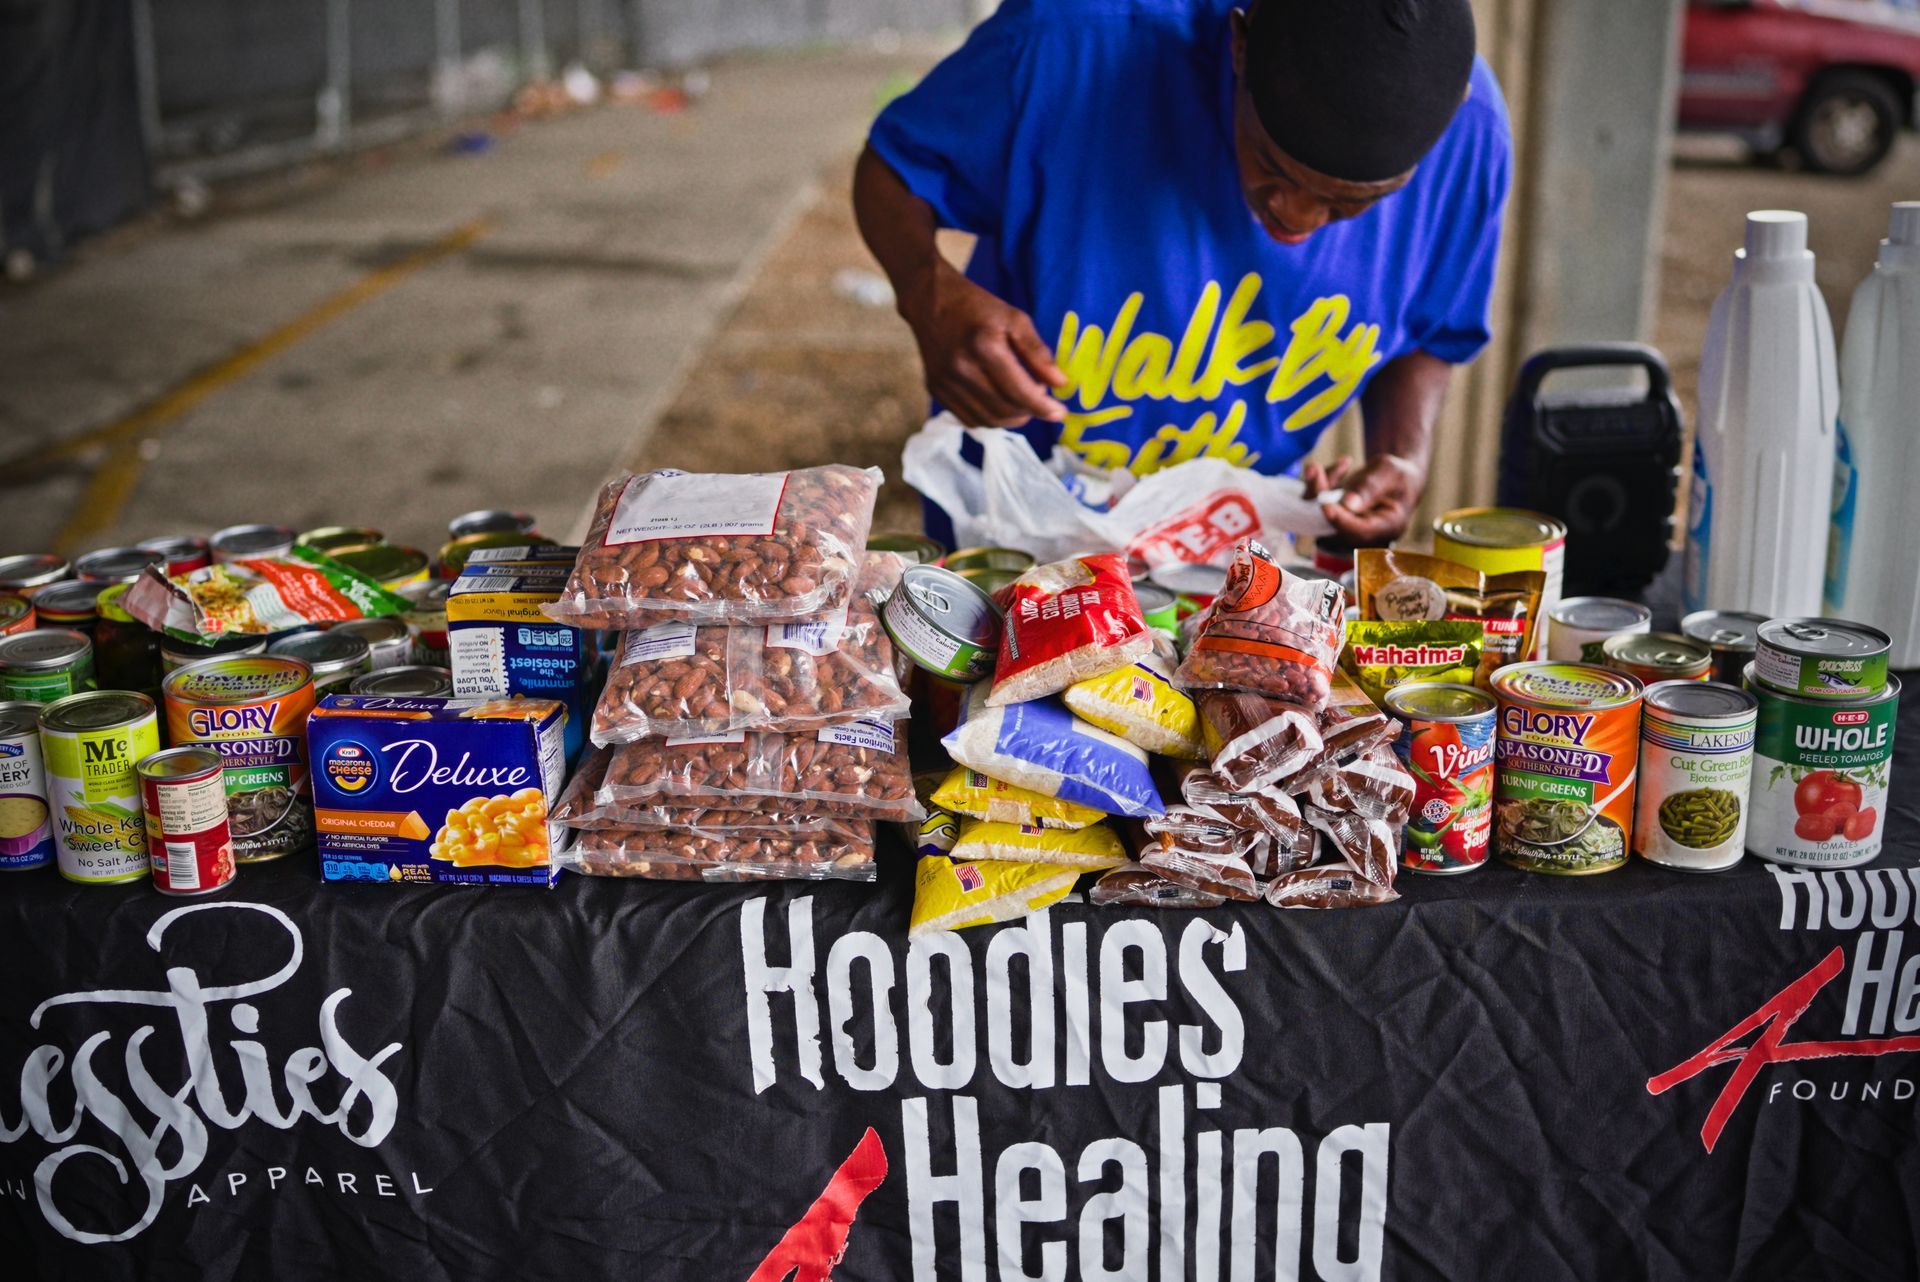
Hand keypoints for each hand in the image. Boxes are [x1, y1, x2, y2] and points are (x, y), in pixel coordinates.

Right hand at [900, 261, 1066, 426]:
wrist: (930, 301)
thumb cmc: (977, 307)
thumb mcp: (1015, 319)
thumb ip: (1037, 352)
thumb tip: (1060, 383)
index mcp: (985, 347)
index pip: (1019, 391)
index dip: (1043, 407)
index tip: (1060, 413)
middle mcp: (962, 369)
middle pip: (1004, 410)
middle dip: (1029, 413)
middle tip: (1040, 401)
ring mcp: (946, 382)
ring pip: (987, 420)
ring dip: (1011, 418)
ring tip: (1022, 403)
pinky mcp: (935, 389)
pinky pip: (969, 419)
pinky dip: (990, 418)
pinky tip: (999, 403)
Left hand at [1302, 453, 1424, 544]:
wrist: (1396, 477)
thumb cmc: (1398, 474)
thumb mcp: (1390, 472)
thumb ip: (1371, 487)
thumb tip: (1348, 504)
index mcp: (1388, 527)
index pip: (1361, 531)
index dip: (1341, 520)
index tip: (1326, 505)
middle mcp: (1366, 531)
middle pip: (1335, 525)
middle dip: (1320, 497)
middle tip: (1315, 470)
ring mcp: (1347, 524)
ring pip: (1320, 514)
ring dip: (1316, 488)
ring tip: (1317, 466)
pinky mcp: (1334, 514)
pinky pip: (1318, 503)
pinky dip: (1320, 482)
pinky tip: (1340, 464)